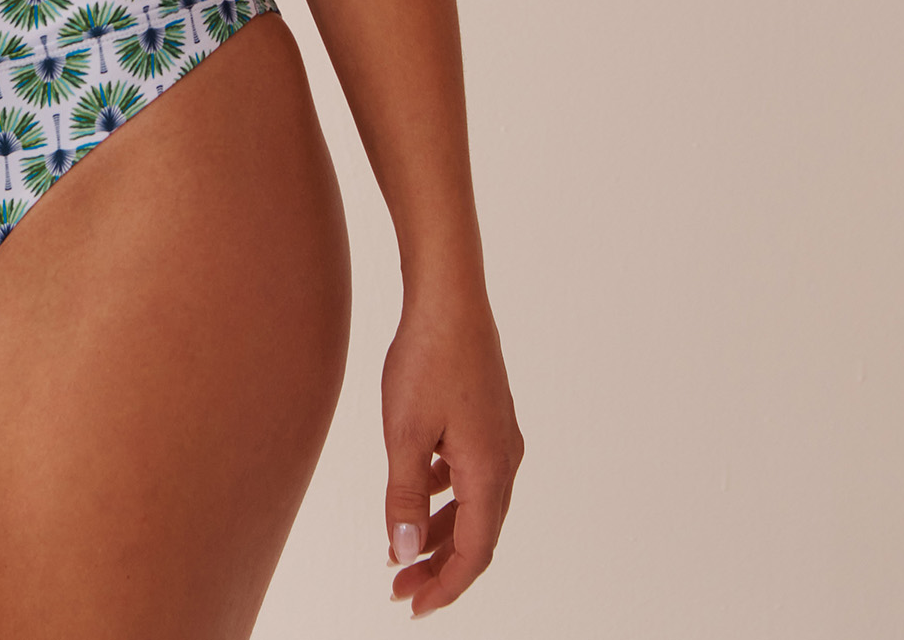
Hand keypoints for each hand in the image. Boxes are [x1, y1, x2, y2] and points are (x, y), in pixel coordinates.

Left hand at [381, 288, 522, 615]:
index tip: (411, 606)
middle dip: (439, 566)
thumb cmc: (426, 358)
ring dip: (440, 532)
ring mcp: (500, 439)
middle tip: (399, 588)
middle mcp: (504, 461)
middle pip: (477, 535)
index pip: (473, 553)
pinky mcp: (489, 420)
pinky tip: (418, 491)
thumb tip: (404, 553)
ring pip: (474, 506)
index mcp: (488, 472)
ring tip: (400, 550)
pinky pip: (471, 476)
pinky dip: (446, 497)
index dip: (444, 587)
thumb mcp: (403, 433)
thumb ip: (404, 498)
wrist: (449, 296)